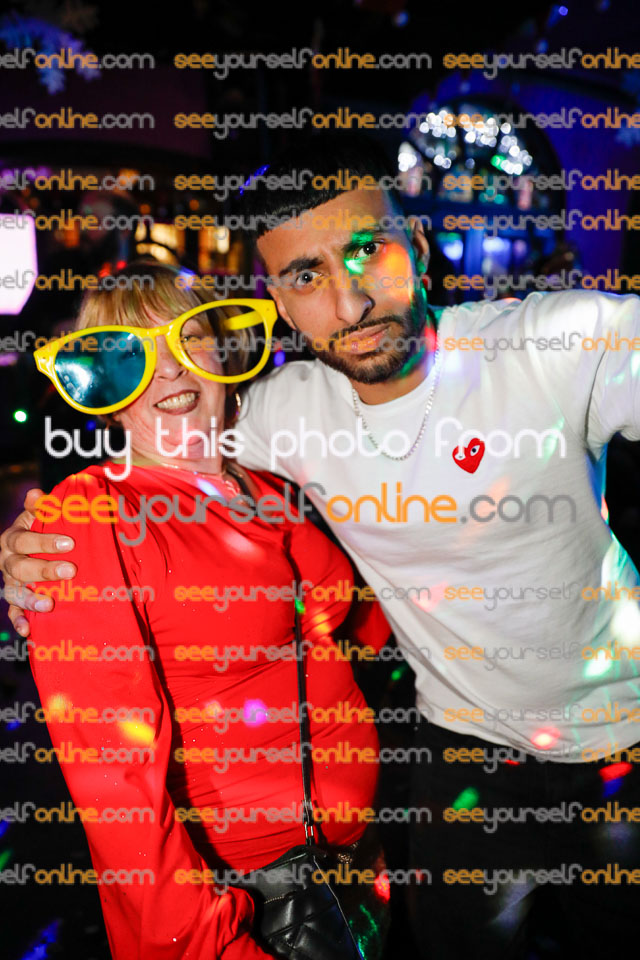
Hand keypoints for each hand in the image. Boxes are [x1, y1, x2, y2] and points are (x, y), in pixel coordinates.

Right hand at [0, 488, 75, 636]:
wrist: (34, 549)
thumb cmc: (42, 531)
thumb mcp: (40, 517)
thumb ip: (40, 507)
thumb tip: (37, 494)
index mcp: (13, 539)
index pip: (24, 540)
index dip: (44, 542)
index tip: (69, 542)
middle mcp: (8, 562)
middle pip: (20, 568)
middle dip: (45, 570)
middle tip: (70, 570)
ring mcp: (10, 583)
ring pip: (15, 593)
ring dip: (31, 600)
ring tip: (49, 605)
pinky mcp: (16, 600)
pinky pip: (13, 612)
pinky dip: (19, 621)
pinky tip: (28, 631)